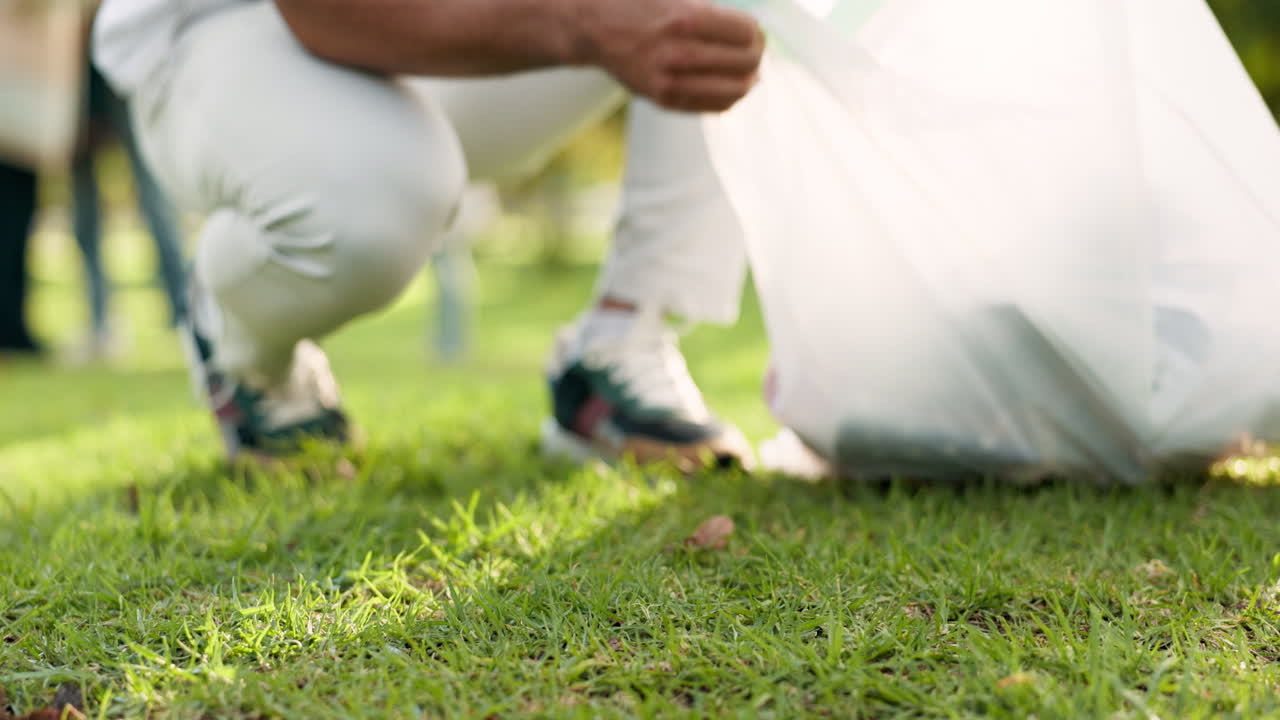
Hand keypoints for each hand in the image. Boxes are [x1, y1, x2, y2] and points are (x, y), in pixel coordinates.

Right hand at [572, 0, 764, 112]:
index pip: (746, 33)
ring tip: (748, 72)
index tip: (754, 33)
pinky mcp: (664, 99)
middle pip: (745, 62)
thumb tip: (754, 37)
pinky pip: (714, 106)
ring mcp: (670, 80)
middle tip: (755, 52)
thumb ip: (714, 14)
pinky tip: (730, 86)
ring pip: (735, 90)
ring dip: (748, 80)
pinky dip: (730, 97)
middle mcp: (679, 51)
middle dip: (756, 56)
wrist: (595, 28)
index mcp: (686, 18)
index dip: (756, 33)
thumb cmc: (639, 5)